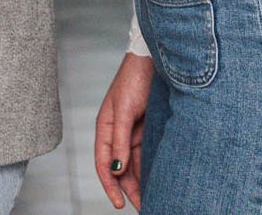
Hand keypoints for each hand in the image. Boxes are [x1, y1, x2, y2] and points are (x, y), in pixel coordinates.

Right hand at [95, 53, 152, 209]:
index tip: (119, 203)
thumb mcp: (123, 110)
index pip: (103, 163)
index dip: (110, 185)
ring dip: (141, 182)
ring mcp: (132, 132)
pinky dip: (150, 169)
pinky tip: (158, 180)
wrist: (156, 61)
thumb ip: (119, 140)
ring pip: (134, 165)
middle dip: (129, 189)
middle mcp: (117, 132)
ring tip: (153, 199)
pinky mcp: (147, 130)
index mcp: (105, 127)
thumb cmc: (134, 79)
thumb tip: (117, 169)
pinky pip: (146, 155)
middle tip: (144, 207)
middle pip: (120, 168)